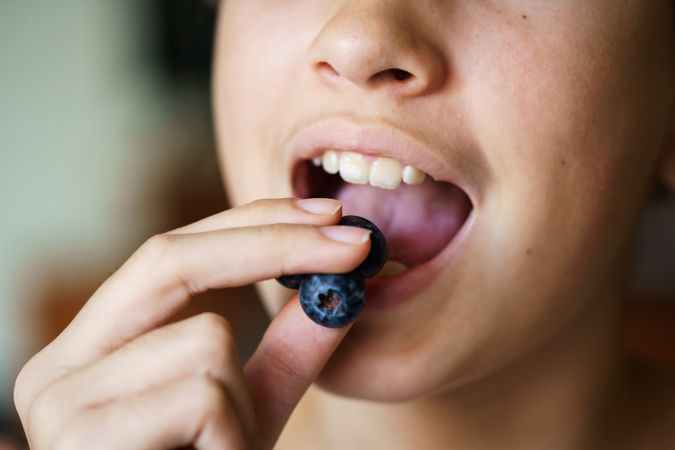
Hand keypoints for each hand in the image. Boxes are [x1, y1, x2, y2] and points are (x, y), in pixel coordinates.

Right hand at [14, 198, 370, 448]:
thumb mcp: (251, 411)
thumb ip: (287, 350)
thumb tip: (337, 288)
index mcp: (92, 350)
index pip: (169, 254)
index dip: (252, 222)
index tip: (329, 212)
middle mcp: (57, 366)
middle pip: (170, 257)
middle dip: (275, 243)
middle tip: (358, 245)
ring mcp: (59, 402)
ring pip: (205, 339)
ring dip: (243, 404)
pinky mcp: (82, 439)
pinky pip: (204, 396)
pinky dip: (232, 438)